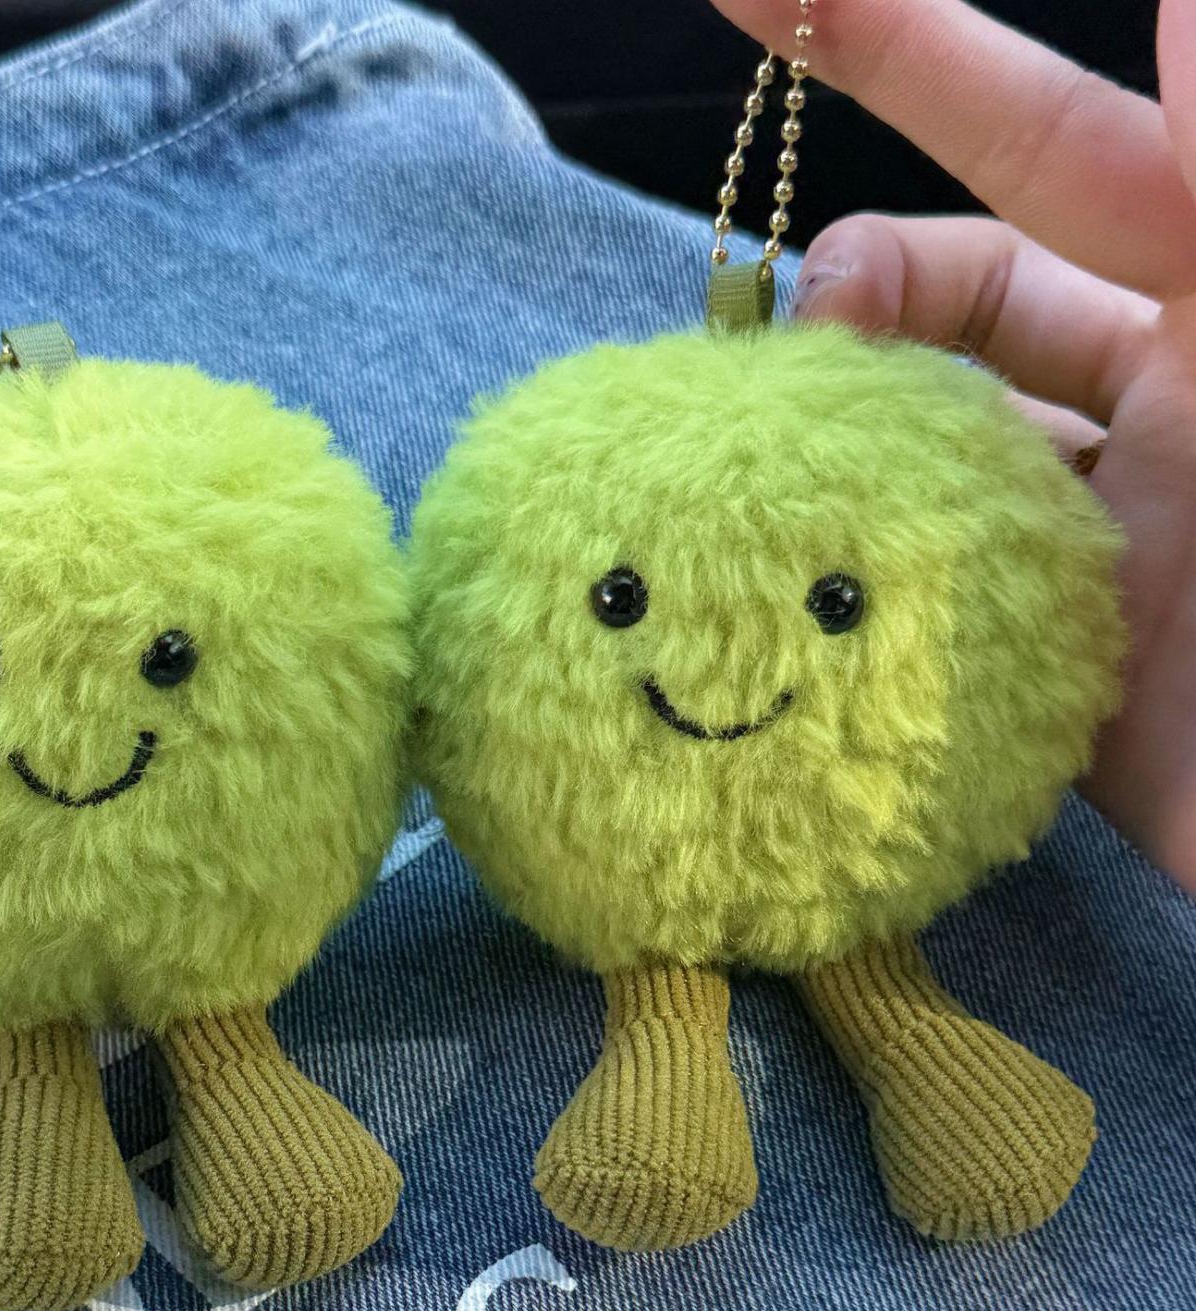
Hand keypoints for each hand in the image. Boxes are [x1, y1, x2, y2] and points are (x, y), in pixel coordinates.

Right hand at [708, 0, 1195, 892]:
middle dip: (849, 297)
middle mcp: (1142, 404)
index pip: (1040, 144)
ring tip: (762, 475)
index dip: (902, 49)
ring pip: (910, 447)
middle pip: (947, 305)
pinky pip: (911, 584)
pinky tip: (778, 570)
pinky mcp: (1039, 655)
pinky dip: (839, 569)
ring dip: (829, 442)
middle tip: (790, 351)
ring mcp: (1079, 534)